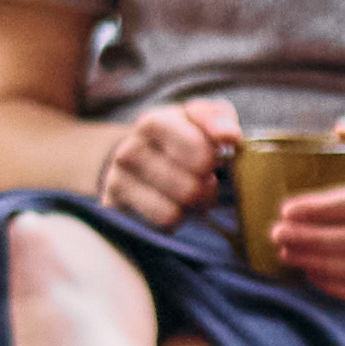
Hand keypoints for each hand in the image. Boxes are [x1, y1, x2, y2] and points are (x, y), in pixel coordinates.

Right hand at [82, 93, 236, 226]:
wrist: (134, 153)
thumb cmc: (177, 135)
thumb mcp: (199, 118)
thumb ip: (218, 119)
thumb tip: (230, 136)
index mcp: (152, 123)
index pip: (200, 156)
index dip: (213, 162)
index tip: (212, 158)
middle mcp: (128, 152)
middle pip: (190, 189)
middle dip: (205, 189)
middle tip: (204, 180)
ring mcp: (117, 182)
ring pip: (171, 213)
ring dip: (190, 208)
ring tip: (189, 195)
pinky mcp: (114, 208)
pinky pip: (157, 227)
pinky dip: (173, 221)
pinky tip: (172, 204)